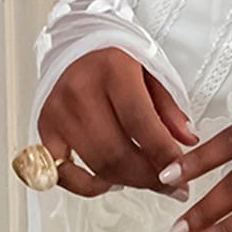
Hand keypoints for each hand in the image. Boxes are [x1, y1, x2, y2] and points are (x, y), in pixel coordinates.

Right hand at [37, 47, 197, 197]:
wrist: (78, 44)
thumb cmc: (115, 60)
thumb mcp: (151, 72)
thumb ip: (169, 108)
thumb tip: (187, 141)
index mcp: (112, 72)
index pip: (141, 124)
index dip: (164, 155)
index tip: (182, 175)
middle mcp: (80, 92)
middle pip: (118, 152)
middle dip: (150, 177)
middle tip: (171, 186)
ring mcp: (59, 113)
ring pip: (97, 166)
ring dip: (129, 182)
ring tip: (150, 182)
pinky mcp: (45, 129)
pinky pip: (64, 174)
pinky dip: (89, 186)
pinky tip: (110, 182)